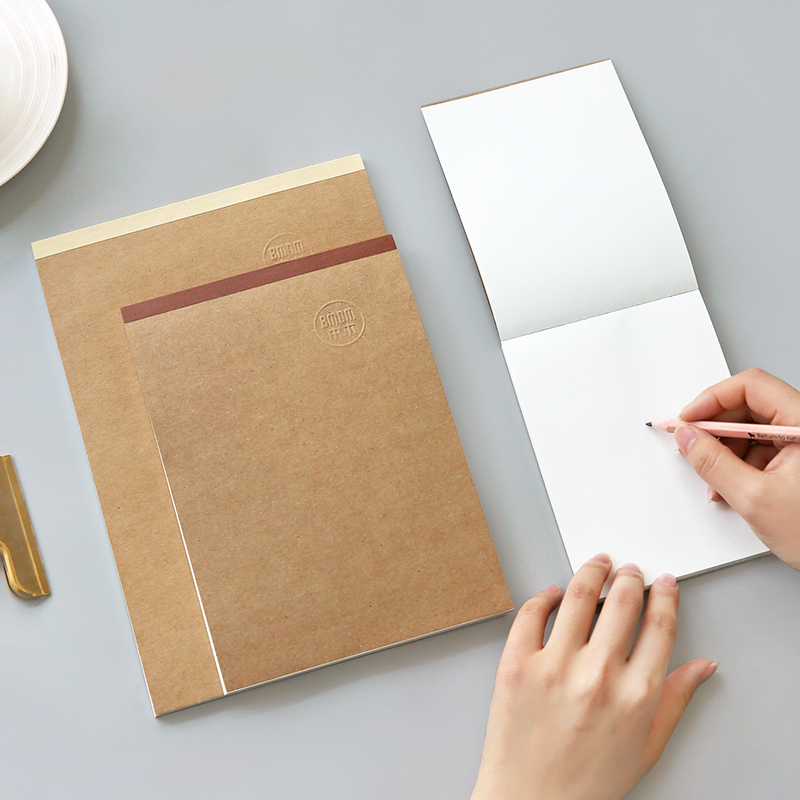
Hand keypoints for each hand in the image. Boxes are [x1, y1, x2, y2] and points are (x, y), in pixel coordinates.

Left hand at [471, 555, 715, 799]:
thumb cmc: (588, 781)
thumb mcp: (646, 746)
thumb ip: (675, 699)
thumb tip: (702, 666)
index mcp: (636, 695)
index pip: (659, 625)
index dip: (664, 596)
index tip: (662, 583)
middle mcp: (598, 675)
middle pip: (622, 601)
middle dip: (629, 578)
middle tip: (627, 570)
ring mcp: (554, 666)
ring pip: (577, 596)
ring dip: (591, 572)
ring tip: (595, 566)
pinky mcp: (516, 663)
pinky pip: (531, 612)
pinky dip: (544, 595)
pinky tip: (553, 592)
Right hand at [675, 368, 799, 569]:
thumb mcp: (754, 498)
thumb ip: (714, 463)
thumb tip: (687, 437)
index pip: (752, 387)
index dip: (713, 399)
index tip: (688, 419)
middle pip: (750, 406)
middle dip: (715, 428)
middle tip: (691, 444)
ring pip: (752, 429)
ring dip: (725, 451)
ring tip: (714, 480)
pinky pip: (761, 449)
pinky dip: (739, 465)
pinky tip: (729, 488)